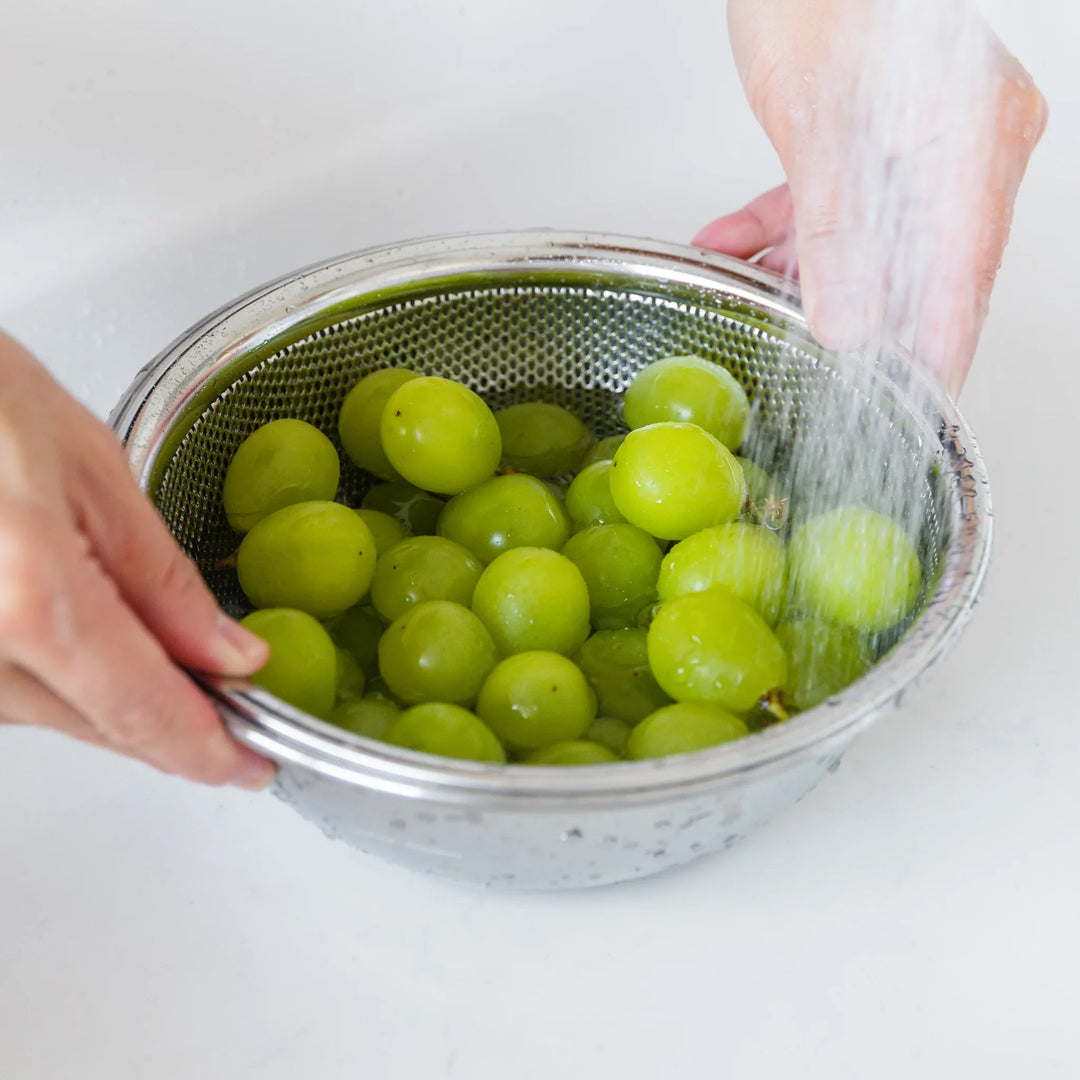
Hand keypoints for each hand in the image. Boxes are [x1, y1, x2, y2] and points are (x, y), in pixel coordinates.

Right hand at [0, 332, 274, 788]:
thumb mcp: (87, 467)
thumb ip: (159, 576)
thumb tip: (228, 656)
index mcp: (29, 598)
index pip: (139, 708)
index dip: (204, 750)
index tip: (250, 766)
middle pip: (91, 724)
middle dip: (165, 728)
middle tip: (225, 722)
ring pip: (43, 715)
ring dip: (107, 703)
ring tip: (164, 674)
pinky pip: (5, 688)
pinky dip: (55, 679)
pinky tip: (88, 652)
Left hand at [695, 0, 1046, 394]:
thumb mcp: (818, 125)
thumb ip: (833, 234)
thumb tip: (844, 325)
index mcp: (977, 149)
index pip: (961, 287)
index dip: (934, 359)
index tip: (912, 414)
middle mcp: (964, 153)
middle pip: (915, 273)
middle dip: (854, 323)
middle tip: (813, 368)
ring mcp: (923, 147)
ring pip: (866, 244)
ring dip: (801, 275)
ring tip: (748, 295)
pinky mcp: (877, 141)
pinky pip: (835, 207)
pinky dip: (785, 229)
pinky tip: (734, 242)